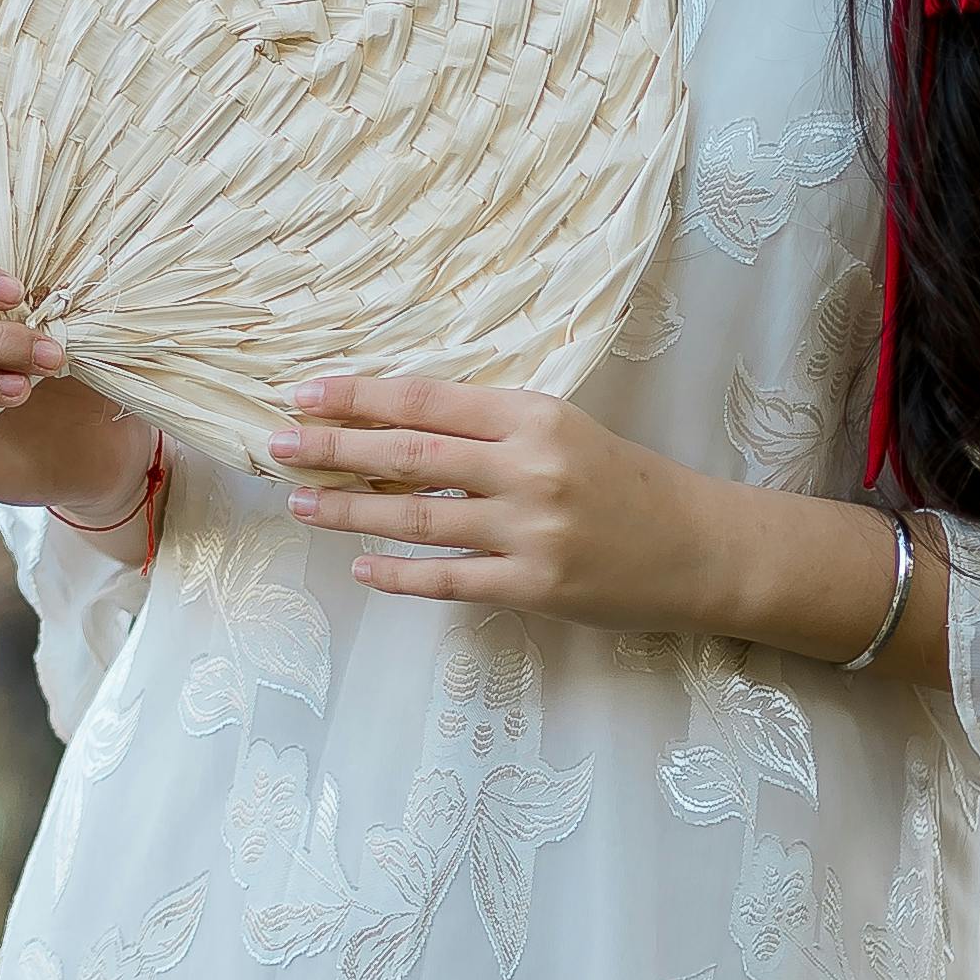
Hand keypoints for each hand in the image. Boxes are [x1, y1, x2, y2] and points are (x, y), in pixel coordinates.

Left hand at [263, 375, 716, 629]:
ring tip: (302, 502)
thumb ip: (490, 429)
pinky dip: (399, 573)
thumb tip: (393, 430)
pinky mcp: (536, 587)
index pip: (428, 400)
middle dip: (336, 447)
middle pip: (411, 452)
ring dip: (352, 509)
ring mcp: (532, 531)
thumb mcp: (563, 433)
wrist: (701, 547)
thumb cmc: (624, 483)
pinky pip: (450, 579)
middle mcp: (530, 468)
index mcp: (535, 417)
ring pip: (420, 516)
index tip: (304, 392)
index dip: (359, 396)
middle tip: (277, 443)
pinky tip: (360, 566)